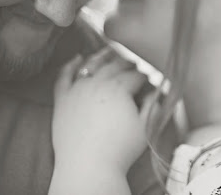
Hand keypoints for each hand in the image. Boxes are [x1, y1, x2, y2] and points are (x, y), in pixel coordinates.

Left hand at [52, 48, 152, 175]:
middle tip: (134, 66)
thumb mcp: (145, 127)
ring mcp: (78, 89)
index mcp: (119, 88)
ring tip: (111, 54)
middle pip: (115, 66)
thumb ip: (153, 105)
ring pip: (92, 65)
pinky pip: (64, 76)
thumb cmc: (119, 149)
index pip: (135, 75)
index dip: (145, 77)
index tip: (150, 79)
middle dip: (128, 64)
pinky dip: (71, 65)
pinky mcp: (62, 99)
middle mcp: (98, 83)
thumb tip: (157, 91)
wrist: (88, 166)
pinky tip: (77, 58)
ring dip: (103, 57)